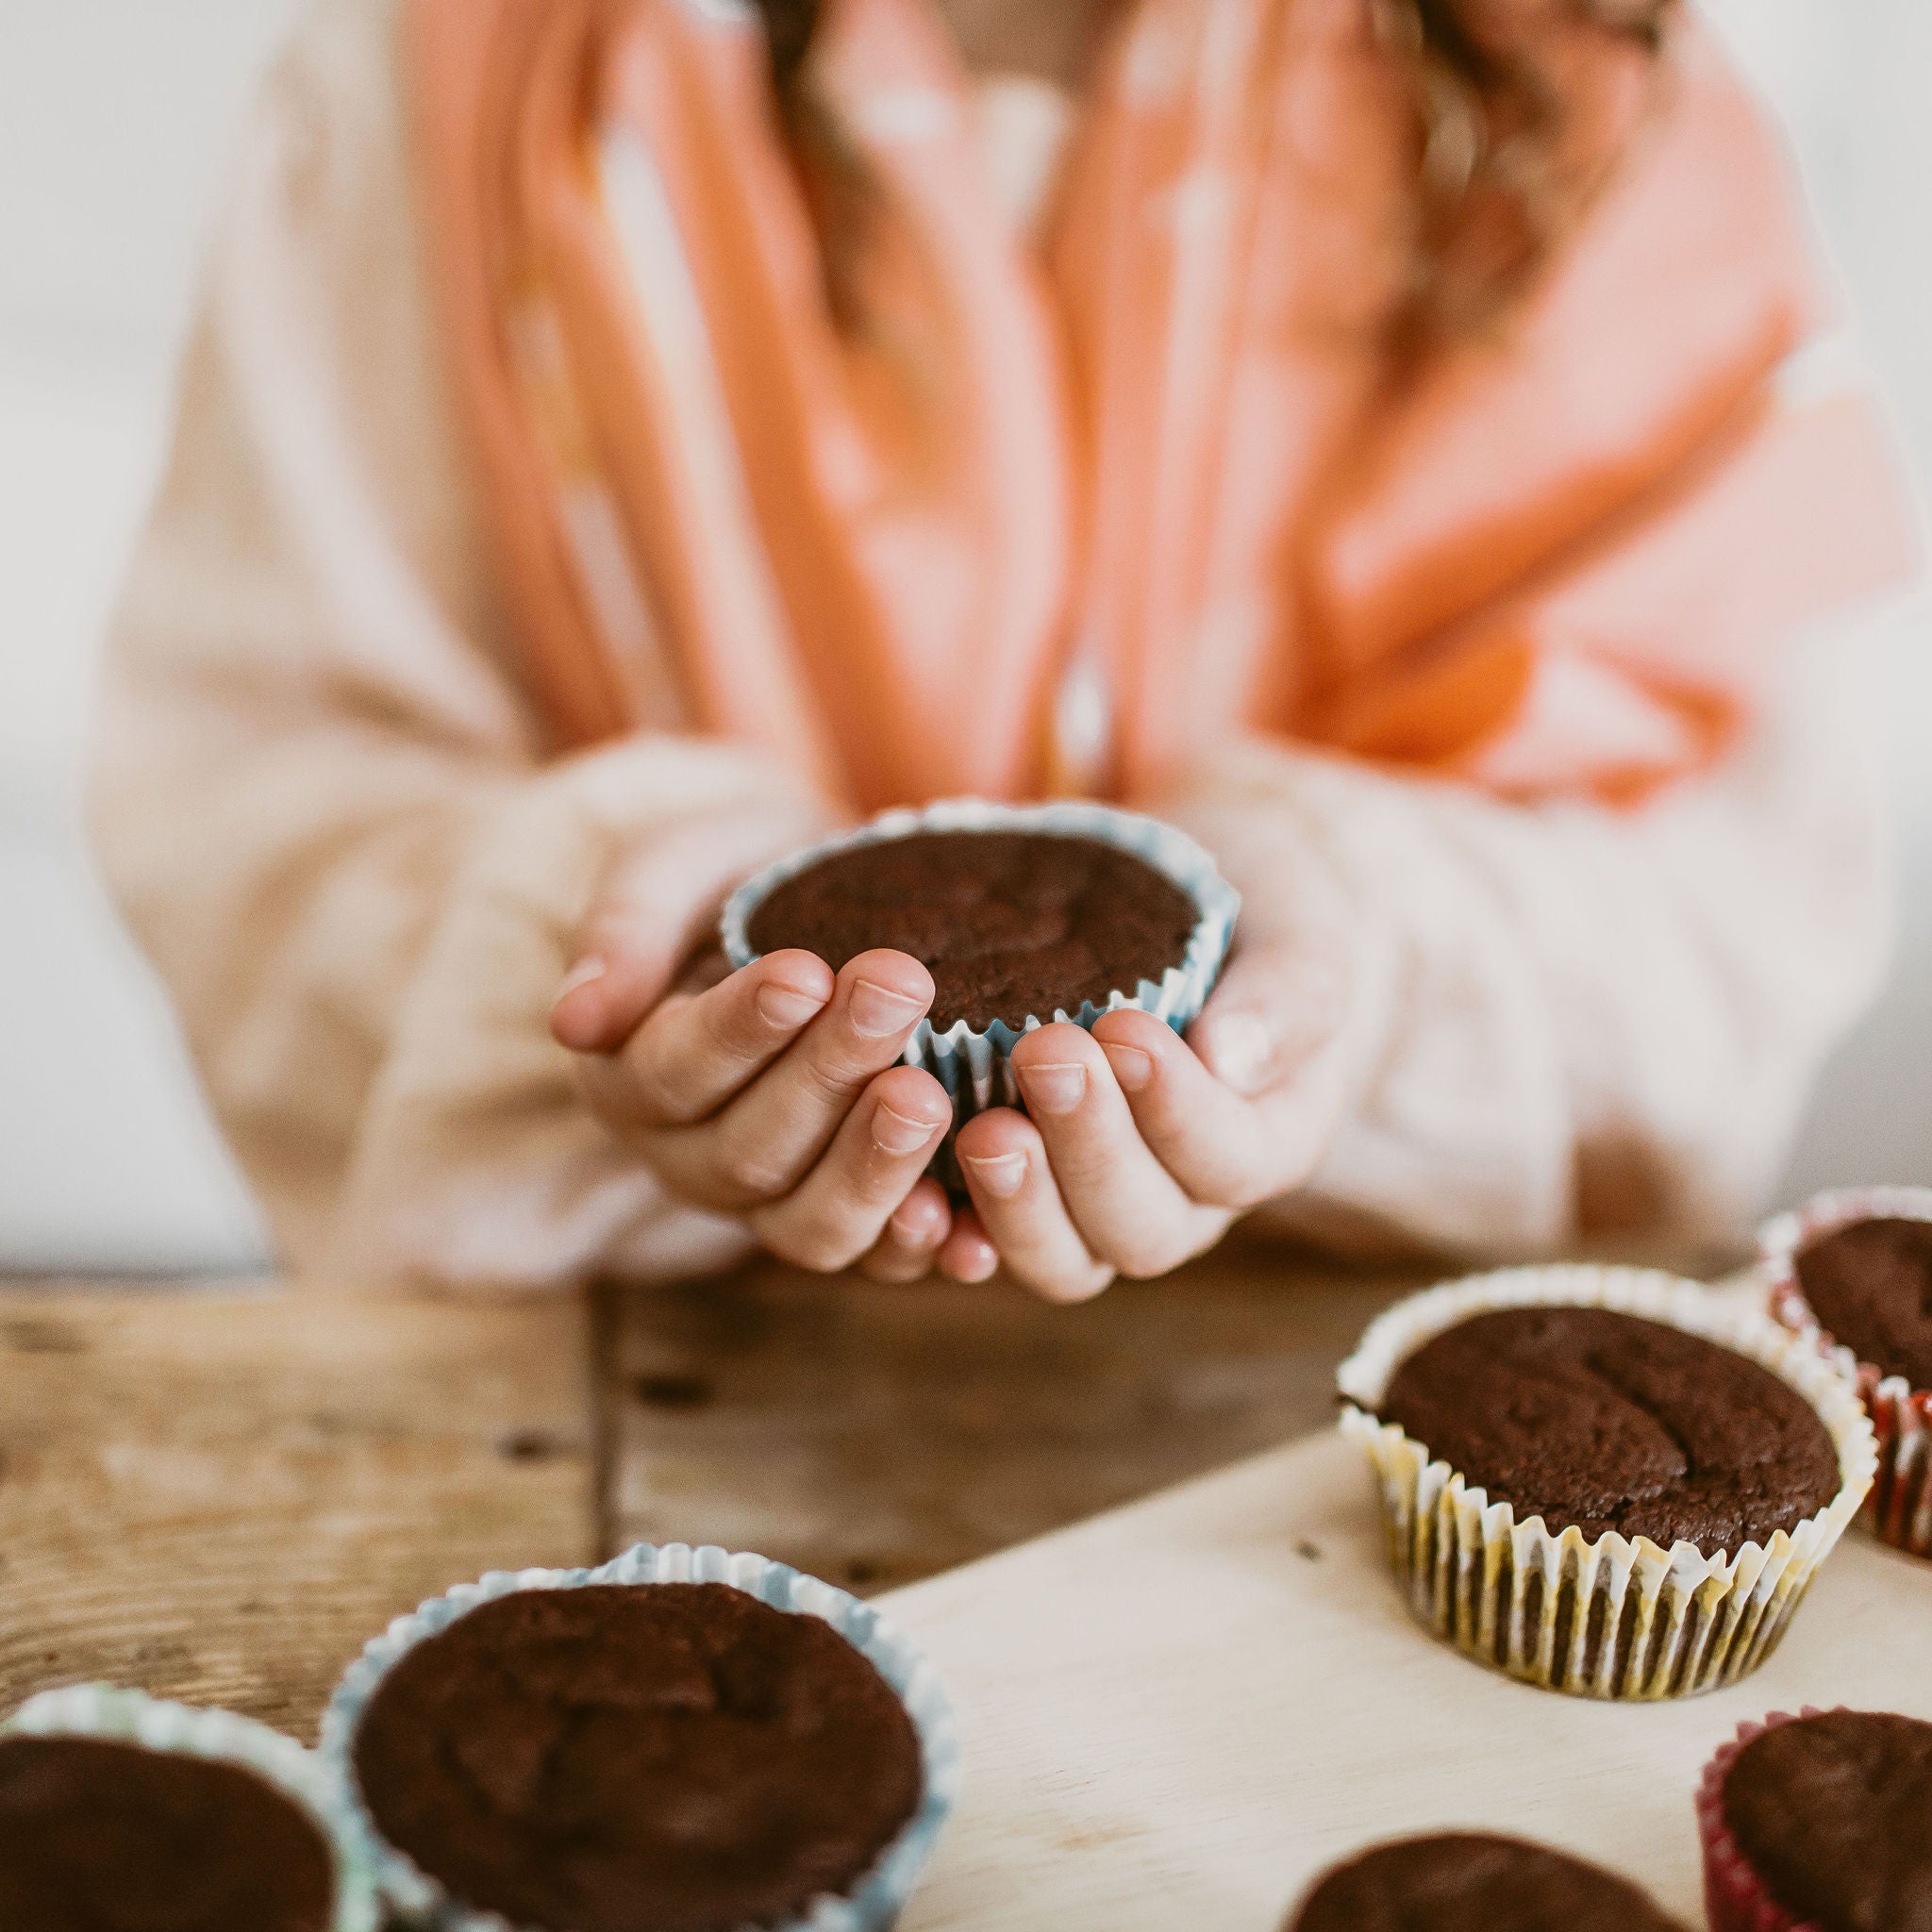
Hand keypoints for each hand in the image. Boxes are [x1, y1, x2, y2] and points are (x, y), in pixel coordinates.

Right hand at [551, 802, 984, 1280]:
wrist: (841, 891)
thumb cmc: (745, 867)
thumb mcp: (679, 860)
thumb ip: (627, 923)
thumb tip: (572, 1021)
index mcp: (632, 1076)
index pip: (671, 1073)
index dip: (738, 1031)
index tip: (805, 972)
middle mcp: (693, 1159)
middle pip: (749, 1151)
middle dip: (828, 1073)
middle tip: (900, 991)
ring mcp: (777, 1201)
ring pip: (810, 1224)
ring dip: (874, 1168)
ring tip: (930, 1097)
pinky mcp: (860, 1216)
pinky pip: (884, 1257)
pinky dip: (926, 1248)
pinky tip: (970, 1226)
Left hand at [950, 801, 1369, 1300]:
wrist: (1200, 910)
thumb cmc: (1262, 917)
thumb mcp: (1298, 934)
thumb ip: (1286, 997)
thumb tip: (1230, 1057)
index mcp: (1267, 1144)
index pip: (1228, 1160)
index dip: (1177, 1110)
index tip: (1125, 1029)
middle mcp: (1183, 1201)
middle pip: (1140, 1227)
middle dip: (1090, 1148)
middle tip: (1045, 1055)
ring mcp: (1096, 1209)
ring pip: (1064, 1260)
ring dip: (1018, 1205)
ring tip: (979, 1130)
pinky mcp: (1022, 1195)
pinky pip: (982, 1246)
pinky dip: (948, 1234)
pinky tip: (917, 1195)